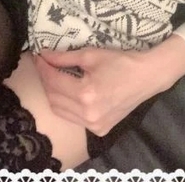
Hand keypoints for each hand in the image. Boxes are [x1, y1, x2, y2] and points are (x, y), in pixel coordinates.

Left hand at [34, 34, 184, 135]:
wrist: (146, 77)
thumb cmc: (121, 62)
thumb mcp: (91, 55)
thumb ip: (65, 57)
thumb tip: (44, 55)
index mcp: (86, 94)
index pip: (53, 82)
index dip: (43, 68)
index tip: (38, 56)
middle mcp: (88, 114)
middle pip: (54, 98)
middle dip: (46, 80)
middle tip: (44, 65)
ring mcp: (94, 126)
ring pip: (61, 112)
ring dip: (53, 94)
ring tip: (53, 77)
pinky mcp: (99, 130)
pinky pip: (74, 119)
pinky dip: (67, 106)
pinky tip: (68, 93)